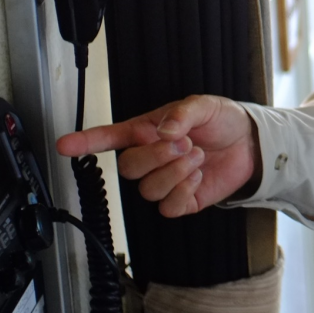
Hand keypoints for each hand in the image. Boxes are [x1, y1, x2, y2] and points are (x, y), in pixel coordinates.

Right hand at [58, 94, 260, 217]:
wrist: (249, 144)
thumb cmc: (221, 121)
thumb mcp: (204, 105)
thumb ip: (182, 113)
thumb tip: (162, 129)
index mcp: (145, 131)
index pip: (108, 138)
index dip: (85, 142)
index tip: (64, 145)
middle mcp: (150, 158)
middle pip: (128, 168)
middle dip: (155, 155)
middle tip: (183, 142)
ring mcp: (164, 181)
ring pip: (147, 190)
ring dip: (173, 171)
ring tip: (196, 155)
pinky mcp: (181, 201)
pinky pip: (167, 207)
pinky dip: (183, 190)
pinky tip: (197, 175)